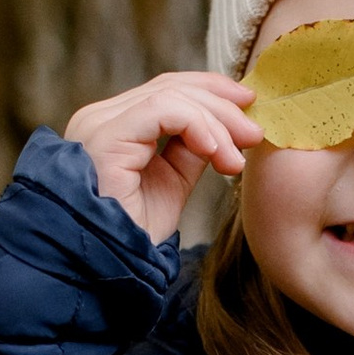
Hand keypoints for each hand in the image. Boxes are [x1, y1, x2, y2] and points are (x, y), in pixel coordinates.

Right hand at [62, 69, 258, 243]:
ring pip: (171, 96)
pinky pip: (161, 111)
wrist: (109, 268)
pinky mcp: (105, 138)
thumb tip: (222, 127)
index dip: (212, 93)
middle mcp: (100, 118)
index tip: (250, 111)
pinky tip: (215, 152)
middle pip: (171, 86)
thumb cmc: (133, 236)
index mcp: (113, 126)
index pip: (166, 90)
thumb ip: (190, 149)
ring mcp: (99, 125)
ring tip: (235, 159)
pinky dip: (197, 125)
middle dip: (221, 105)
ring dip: (216, 123)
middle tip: (254, 134)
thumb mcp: (172, 184)